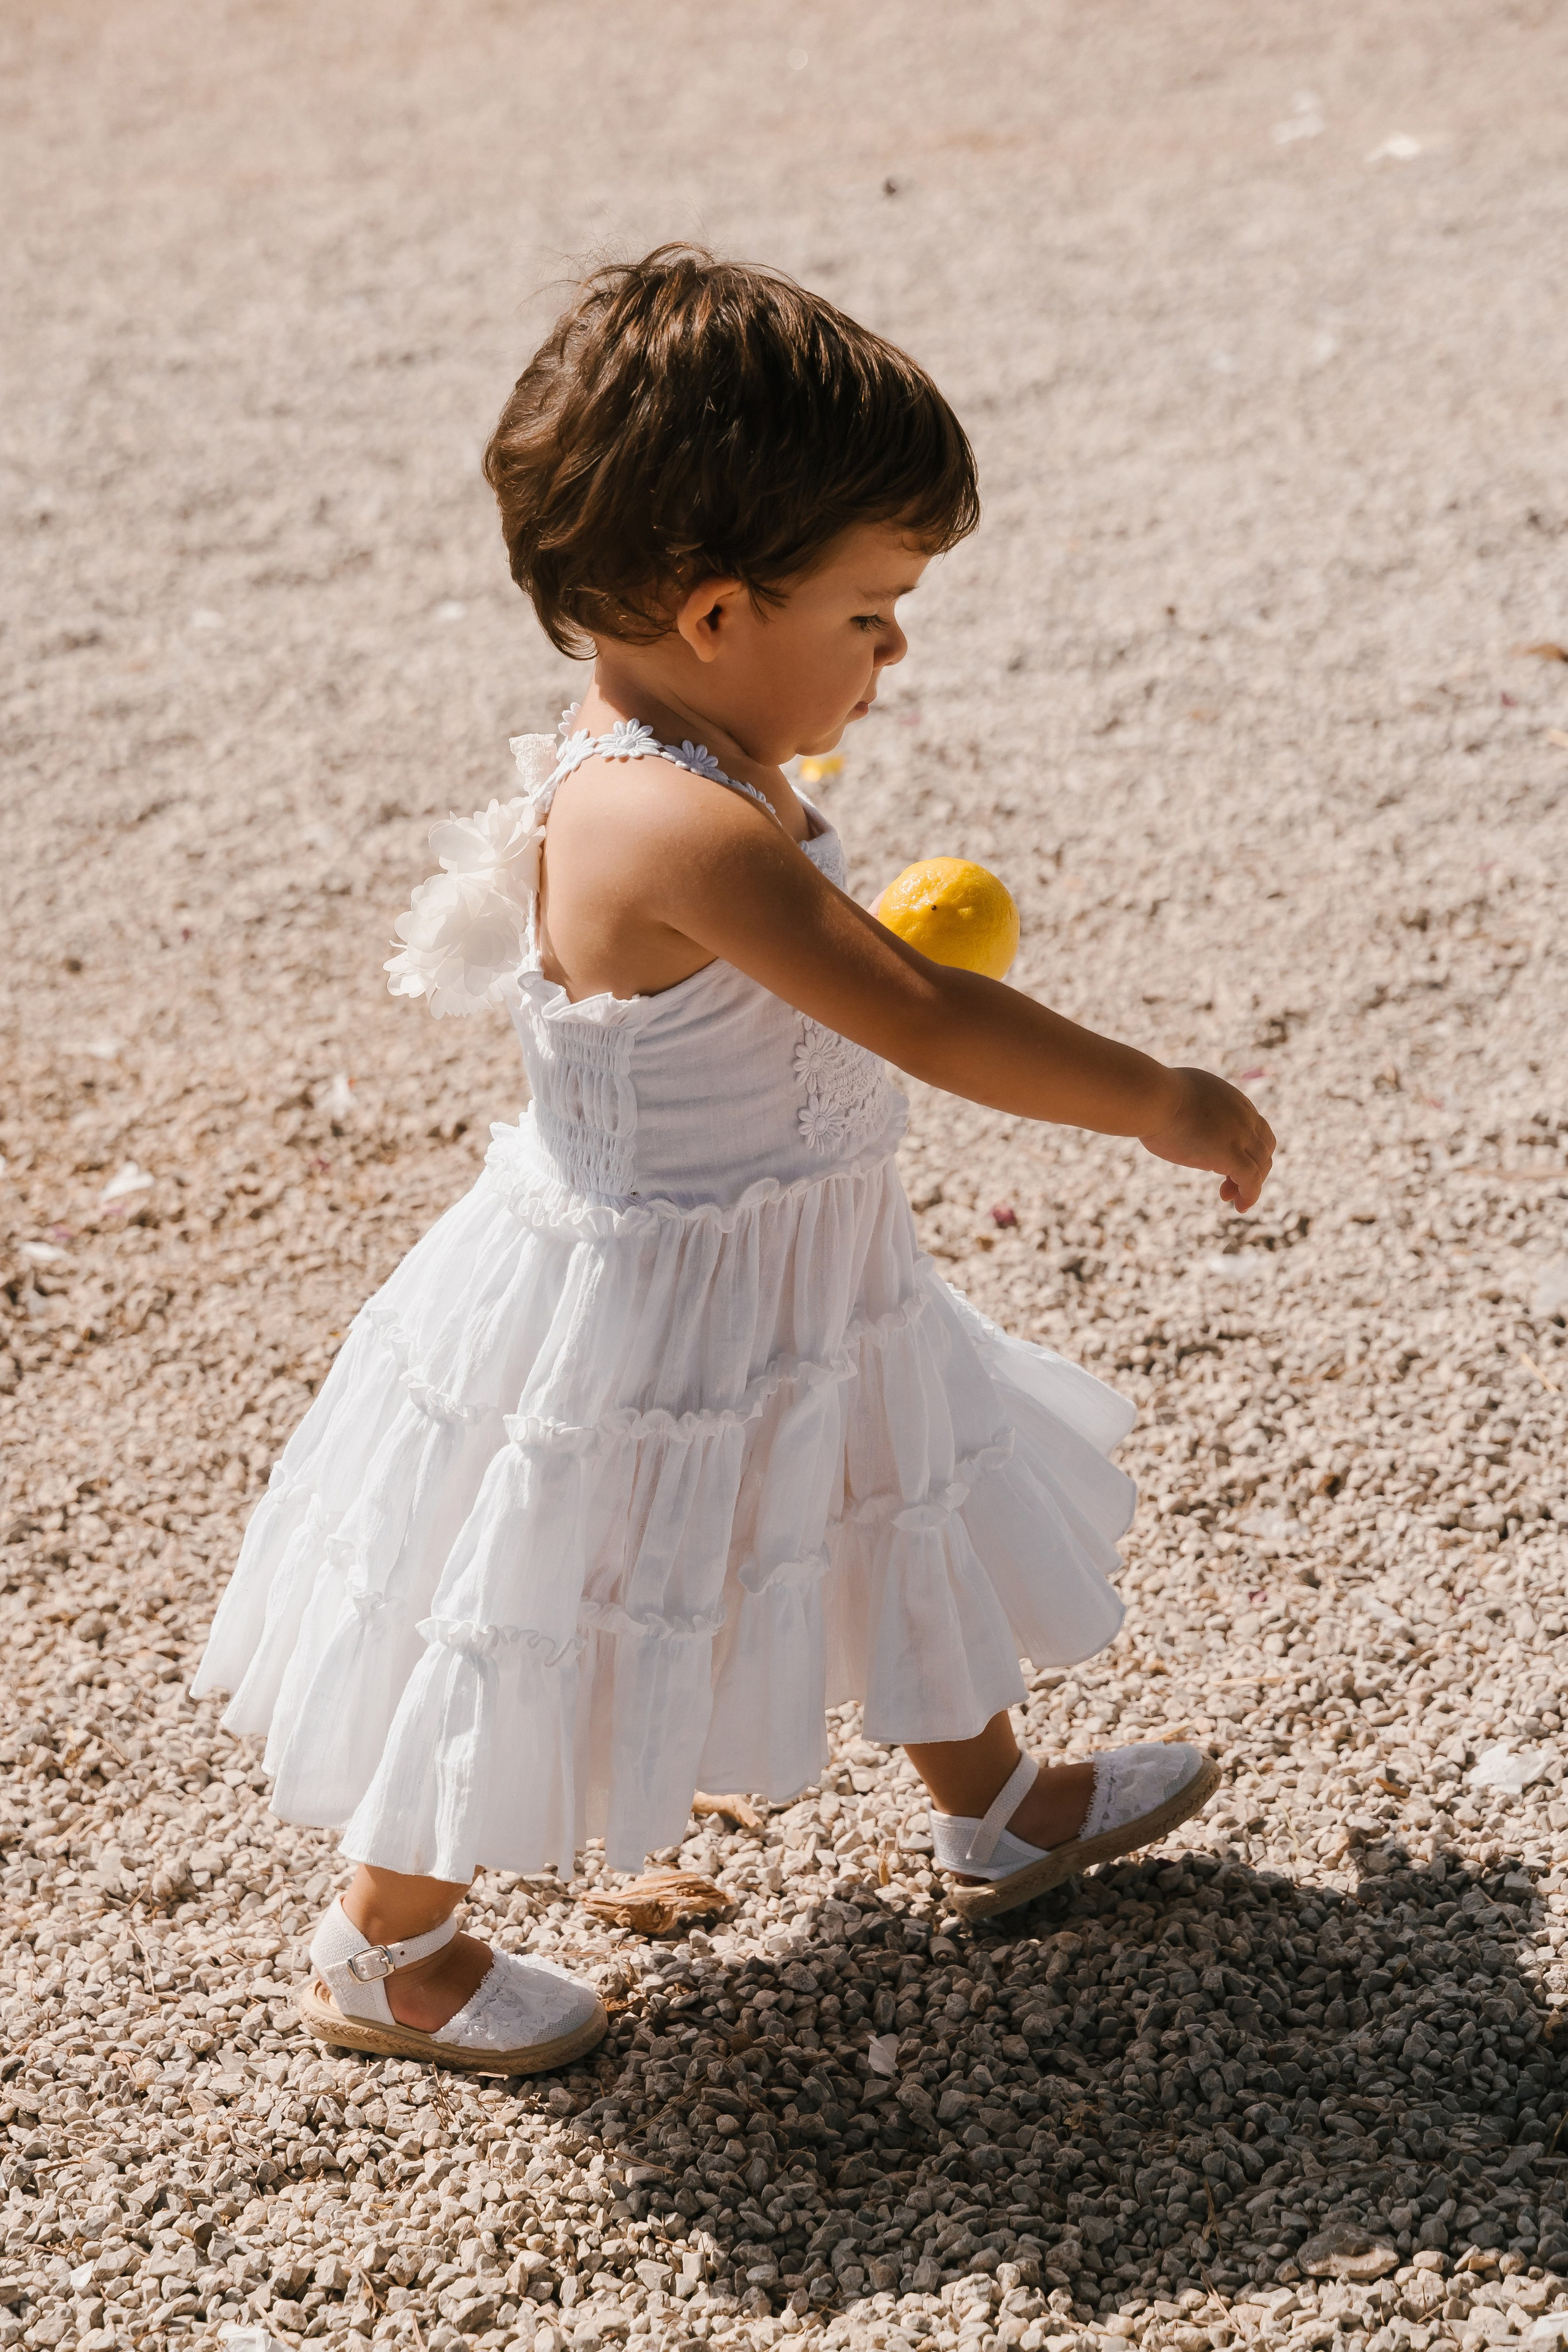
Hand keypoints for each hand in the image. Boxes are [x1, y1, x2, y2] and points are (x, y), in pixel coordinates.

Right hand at [1138, 1067, 1274, 1210]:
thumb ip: (1192, 1107)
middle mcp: (1243, 1117)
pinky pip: (1251, 1180)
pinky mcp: (1230, 1154)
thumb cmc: (1154, 1097)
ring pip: (1260, 1165)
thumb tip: (1177, 1115)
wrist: (1153, 1098)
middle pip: (1264, 1148)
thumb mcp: (1183, 1094)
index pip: (1256, 1128)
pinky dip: (1251, 1195)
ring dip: (1251, 1185)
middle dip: (1253, 1168)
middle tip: (1229, 1185)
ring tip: (1233, 1200)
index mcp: (1233, 1102)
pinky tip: (1241, 1206)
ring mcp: (1240, 1135)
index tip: (1229, 1163)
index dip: (1248, 1149)